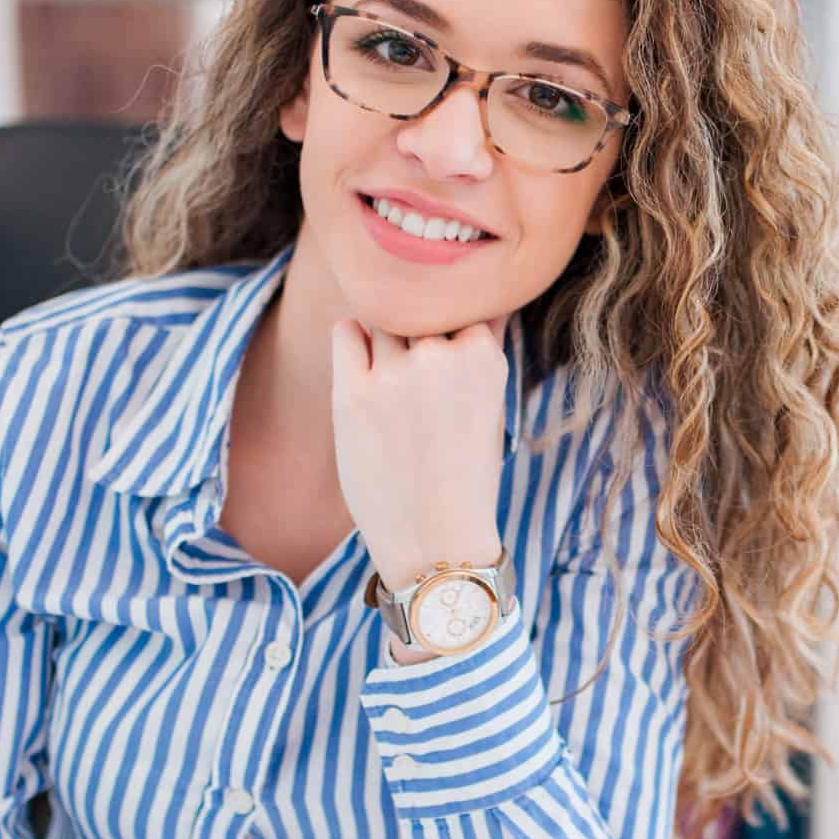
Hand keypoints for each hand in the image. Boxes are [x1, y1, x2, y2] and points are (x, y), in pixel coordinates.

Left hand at [331, 319, 506, 588]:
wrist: (436, 541)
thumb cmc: (465, 476)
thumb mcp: (492, 406)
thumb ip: (483, 350)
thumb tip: (481, 297)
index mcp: (484, 356)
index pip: (462, 301)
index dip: (452, 324)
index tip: (448, 356)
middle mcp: (441, 356)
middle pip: (420, 308)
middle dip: (418, 334)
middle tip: (419, 383)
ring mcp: (396, 373)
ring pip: (383, 317)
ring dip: (385, 339)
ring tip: (395, 387)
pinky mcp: (354, 393)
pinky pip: (345, 332)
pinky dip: (352, 341)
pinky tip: (364, 373)